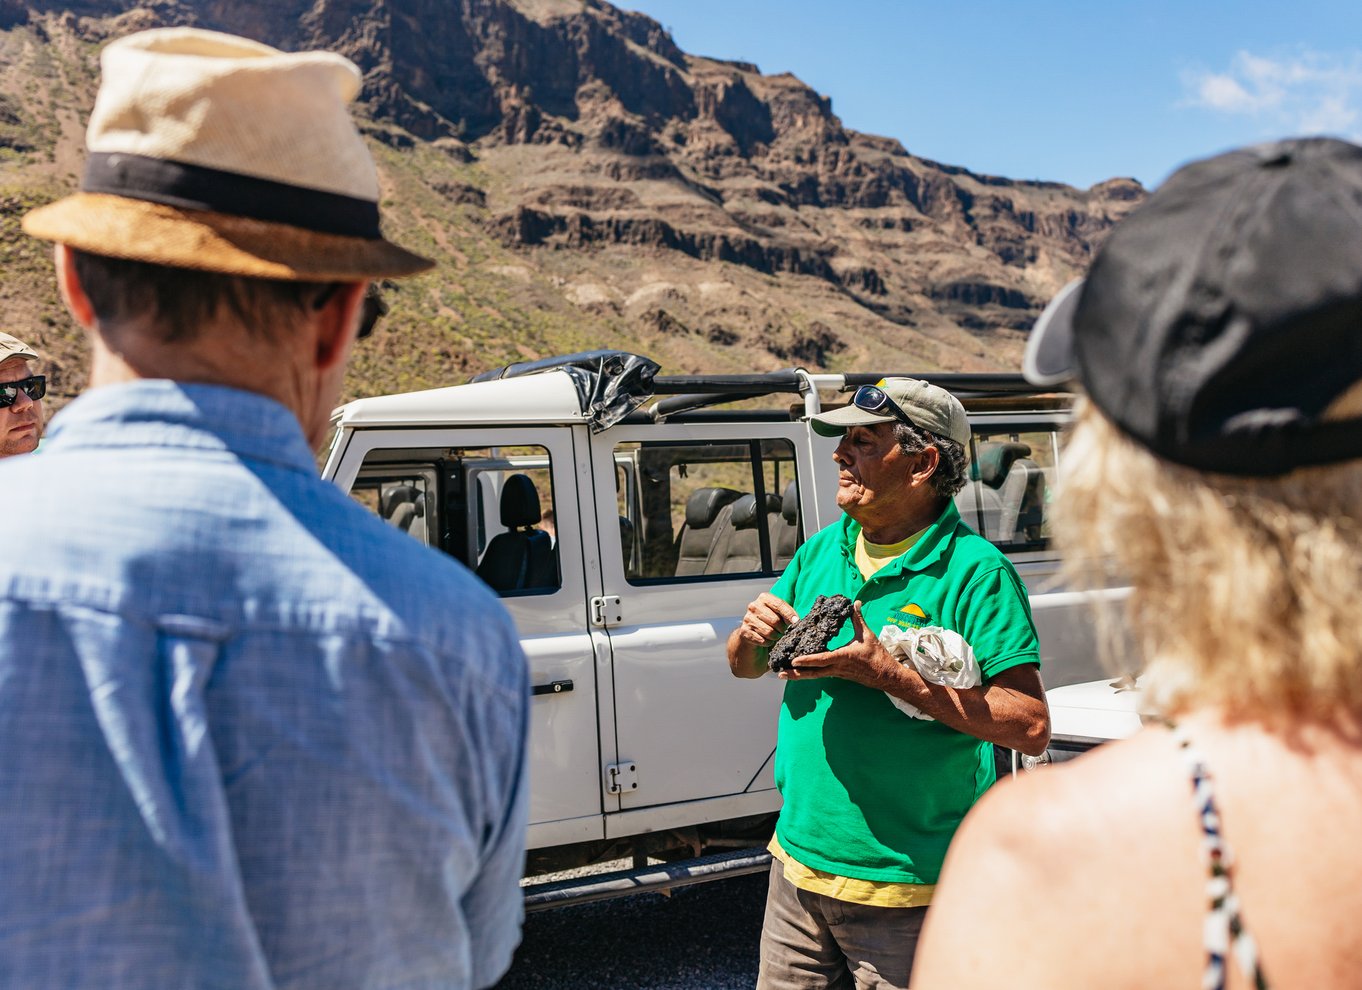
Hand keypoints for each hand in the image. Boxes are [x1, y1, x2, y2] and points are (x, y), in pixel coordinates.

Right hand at [736, 592, 798, 649]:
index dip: (789, 614)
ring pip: (769, 632)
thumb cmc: (770, 623)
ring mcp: (747, 619)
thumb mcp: (779, 614)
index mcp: (764, 598)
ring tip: (774, 636)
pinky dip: (768, 643)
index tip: (797, 622)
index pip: (779, 604)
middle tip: (782, 631)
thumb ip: (787, 614)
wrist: (752, 637)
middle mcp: (754, 606)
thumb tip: (796, 620)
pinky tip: (766, 640)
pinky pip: (763, 641)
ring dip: (775, 637)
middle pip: (775, 620)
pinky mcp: (744, 632)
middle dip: (782, 629)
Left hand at [781, 600, 900, 687]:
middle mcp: (836, 668)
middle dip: (795, 674)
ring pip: (814, 675)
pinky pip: (819, 674)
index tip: (794, 661)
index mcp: (842, 657)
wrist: (885, 676)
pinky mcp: (837, 674)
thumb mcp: (867, 635)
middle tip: (779, 673)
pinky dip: (807, 673)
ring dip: (798, 676)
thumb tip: (855, 602)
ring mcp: (836, 673)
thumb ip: (858, 618)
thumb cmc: (876, 655)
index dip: (807, 660)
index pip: (821, 659)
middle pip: (812, 672)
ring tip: (782, 674)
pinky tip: (798, 672)